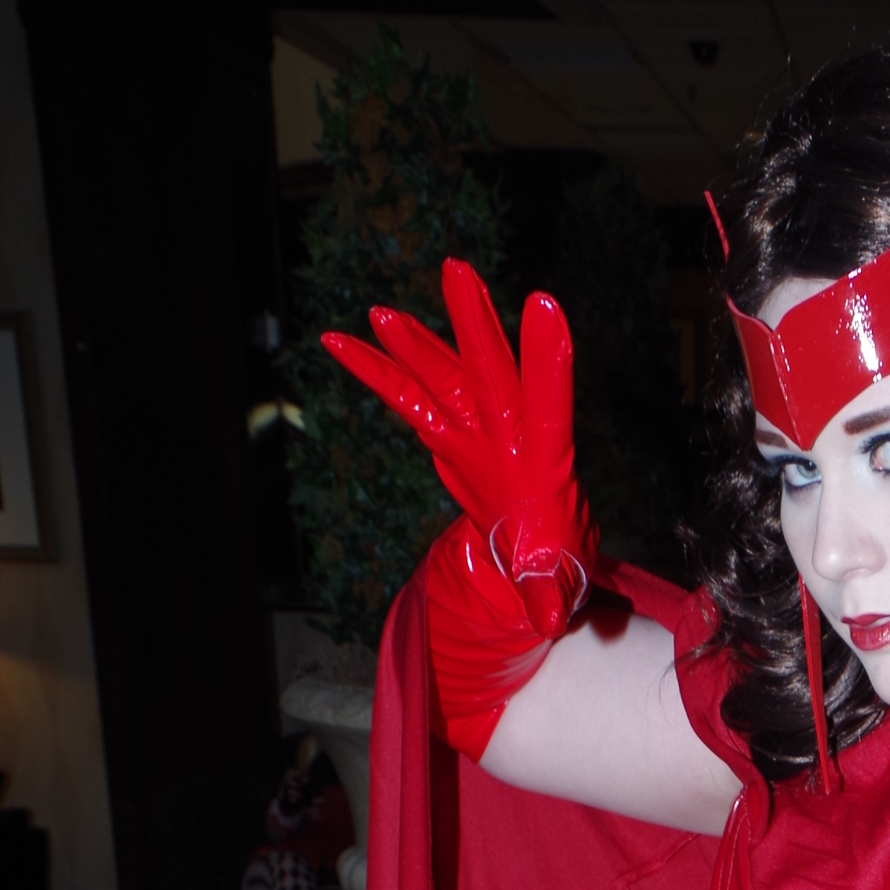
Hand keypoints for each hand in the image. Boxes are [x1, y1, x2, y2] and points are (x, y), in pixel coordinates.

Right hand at [322, 264, 596, 634]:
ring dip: (413, 342)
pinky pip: (405, 395)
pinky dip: (373, 370)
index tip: (546, 306)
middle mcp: (508, 431)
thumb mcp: (552, 585)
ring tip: (379, 315)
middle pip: (490, 370)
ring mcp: (474, 426)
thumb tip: (546, 616)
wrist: (532, 552)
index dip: (548, 360)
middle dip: (472, 324)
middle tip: (457, 273)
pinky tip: (337, 342)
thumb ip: (547, 595)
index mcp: (543, 461)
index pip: (550, 403)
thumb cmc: (551, 563)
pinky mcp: (444, 432)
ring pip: (443, 373)